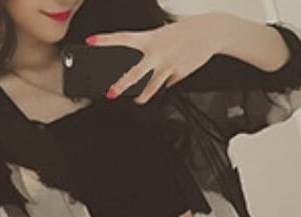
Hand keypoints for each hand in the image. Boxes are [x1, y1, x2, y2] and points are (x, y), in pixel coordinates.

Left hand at [85, 13, 229, 104]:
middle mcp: (157, 54)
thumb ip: (153, 49)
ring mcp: (168, 66)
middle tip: (111, 93)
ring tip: (138, 101)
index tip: (91, 41)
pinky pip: (170, 82)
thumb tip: (151, 69)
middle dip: (122, 84)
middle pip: (135, 73)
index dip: (105, 40)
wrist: (209, 32)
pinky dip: (169, 80)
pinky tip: (175, 72)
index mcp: (150, 39)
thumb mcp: (164, 33)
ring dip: (143, 96)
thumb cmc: (186, 31)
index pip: (123, 38)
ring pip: (152, 87)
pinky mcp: (179, 75)